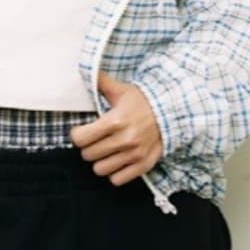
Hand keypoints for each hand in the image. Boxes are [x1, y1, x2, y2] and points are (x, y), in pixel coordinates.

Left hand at [70, 71, 163, 185]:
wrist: (171, 112)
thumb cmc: (142, 101)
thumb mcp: (121, 90)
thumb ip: (101, 82)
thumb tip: (86, 69)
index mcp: (115, 120)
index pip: (81, 139)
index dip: (78, 135)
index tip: (82, 131)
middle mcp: (124, 140)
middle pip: (88, 155)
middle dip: (88, 147)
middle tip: (96, 140)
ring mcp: (134, 155)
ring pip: (100, 169)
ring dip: (100, 160)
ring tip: (106, 150)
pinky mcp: (143, 166)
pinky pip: (117, 180)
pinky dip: (114, 172)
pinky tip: (117, 160)